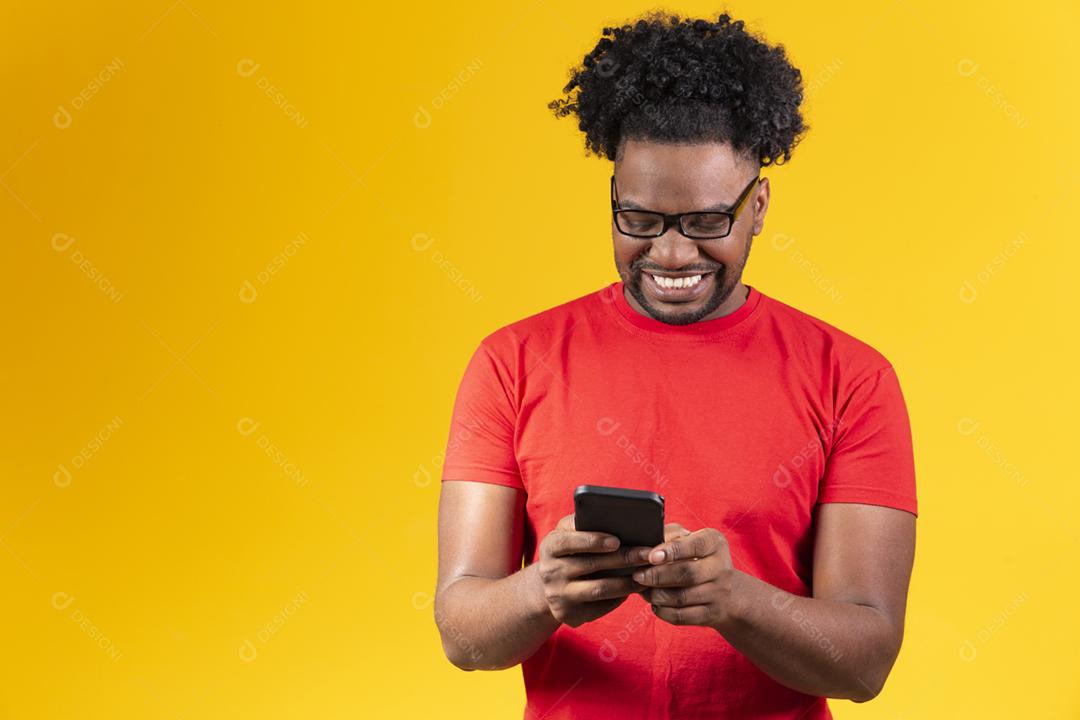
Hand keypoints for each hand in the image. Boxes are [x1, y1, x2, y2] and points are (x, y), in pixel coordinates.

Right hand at [535, 514, 653, 627]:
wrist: (547, 588)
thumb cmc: (567, 552)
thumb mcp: (566, 534)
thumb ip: (583, 523)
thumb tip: (614, 516)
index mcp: (549, 547)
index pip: (569, 542)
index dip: (593, 541)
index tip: (617, 540)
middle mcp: (550, 573)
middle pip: (591, 565)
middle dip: (623, 559)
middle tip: (647, 555)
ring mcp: (558, 596)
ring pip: (599, 589)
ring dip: (626, 582)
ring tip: (646, 575)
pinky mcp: (569, 616)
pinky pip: (600, 607)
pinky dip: (619, 598)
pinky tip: (632, 588)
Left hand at [632, 523, 736, 628]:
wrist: (729, 593)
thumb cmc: (698, 558)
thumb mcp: (690, 540)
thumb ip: (670, 536)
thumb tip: (647, 543)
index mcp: (715, 543)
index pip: (695, 545)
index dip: (672, 551)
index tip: (652, 556)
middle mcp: (721, 568)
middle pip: (687, 574)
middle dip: (658, 576)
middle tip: (638, 576)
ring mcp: (718, 593)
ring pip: (682, 598)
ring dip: (657, 595)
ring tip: (642, 589)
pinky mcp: (711, 614)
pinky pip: (683, 616)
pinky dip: (664, 611)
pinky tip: (655, 604)